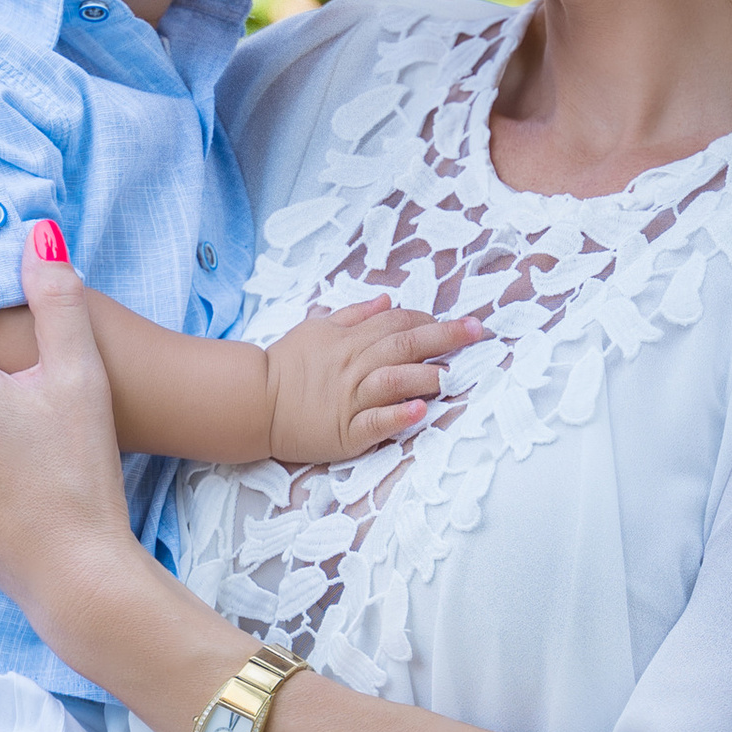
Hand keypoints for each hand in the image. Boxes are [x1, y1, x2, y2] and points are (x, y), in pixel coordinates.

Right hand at [263, 297, 478, 464]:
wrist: (253, 401)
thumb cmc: (287, 366)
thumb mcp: (317, 328)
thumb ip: (354, 314)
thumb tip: (388, 300)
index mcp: (349, 340)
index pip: (397, 323)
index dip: (428, 320)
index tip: (457, 324)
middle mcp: (354, 365)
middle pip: (405, 345)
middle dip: (445, 337)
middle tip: (478, 333)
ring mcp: (351, 399)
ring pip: (395, 381)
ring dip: (427, 376)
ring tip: (454, 375)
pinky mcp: (346, 432)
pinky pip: (375, 422)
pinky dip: (399, 416)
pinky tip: (420, 411)